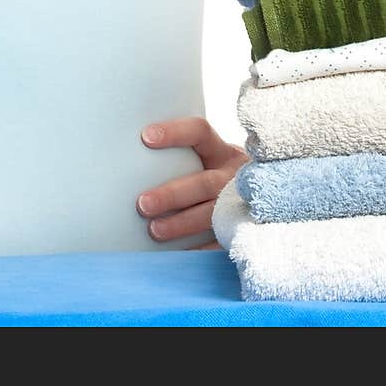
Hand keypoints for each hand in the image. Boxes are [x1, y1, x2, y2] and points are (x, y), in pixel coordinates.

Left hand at [136, 116, 248, 249]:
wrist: (260, 201)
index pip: (199, 131)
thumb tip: (125, 158)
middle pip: (205, 182)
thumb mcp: (207, 160)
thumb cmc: (213, 177)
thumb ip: (177, 158)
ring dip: (182, 224)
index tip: (145, 137)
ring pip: (213, 213)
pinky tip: (177, 253)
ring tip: (154, 230)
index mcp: (222, 151)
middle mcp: (234, 175)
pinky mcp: (244, 229)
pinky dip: (199, 249)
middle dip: (172, 194)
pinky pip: (222, 242)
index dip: (174, 133)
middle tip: (142, 204)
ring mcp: (242, 204)